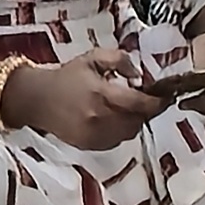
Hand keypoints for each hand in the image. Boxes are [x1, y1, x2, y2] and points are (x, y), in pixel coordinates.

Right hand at [21, 57, 168, 152]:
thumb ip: (119, 60)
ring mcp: (94, 135)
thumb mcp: (92, 58)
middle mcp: (99, 118)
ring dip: (136, 121)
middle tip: (148, 100)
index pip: (139, 103)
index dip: (157, 101)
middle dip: (147, 111)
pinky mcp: (90, 145)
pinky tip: (116, 119)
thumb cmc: (67, 77)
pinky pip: (117, 141)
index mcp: (100, 93)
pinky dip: (122, 131)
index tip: (167, 96)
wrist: (38, 100)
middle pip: (138, 120)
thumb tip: (139, 76)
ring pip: (130, 132)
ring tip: (131, 109)